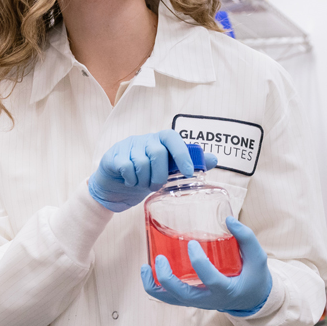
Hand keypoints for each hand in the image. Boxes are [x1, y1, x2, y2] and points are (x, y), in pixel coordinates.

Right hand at [87, 130, 216, 211]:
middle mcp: (143, 140)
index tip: (188, 173)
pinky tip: (130, 182)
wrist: (116, 188)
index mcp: (159, 140)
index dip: (182, 153)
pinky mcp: (113, 156)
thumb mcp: (168, 172)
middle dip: (160, 175)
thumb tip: (213, 159)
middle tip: (156, 186)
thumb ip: (188, 164)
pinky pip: (125, 166)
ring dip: (144, 180)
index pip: (172, 137)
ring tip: (143, 185)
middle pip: (157, 152)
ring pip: (141, 161)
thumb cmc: (145, 177)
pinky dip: (131, 179)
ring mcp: (127, 146)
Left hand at [140, 217, 271, 315]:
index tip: (192, 243)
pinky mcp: (190, 299)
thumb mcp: (257, 258)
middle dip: (167, 278)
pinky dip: (155, 287)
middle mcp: (208, 299)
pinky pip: (168, 298)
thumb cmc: (253, 276)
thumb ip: (246, 237)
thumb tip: (228, 219)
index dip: (199, 262)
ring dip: (154, 286)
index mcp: (226, 290)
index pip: (210, 279)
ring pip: (170, 300)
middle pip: (181, 295)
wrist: (251, 298)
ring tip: (146, 267)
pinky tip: (149, 271)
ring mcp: (197, 301)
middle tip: (161, 258)